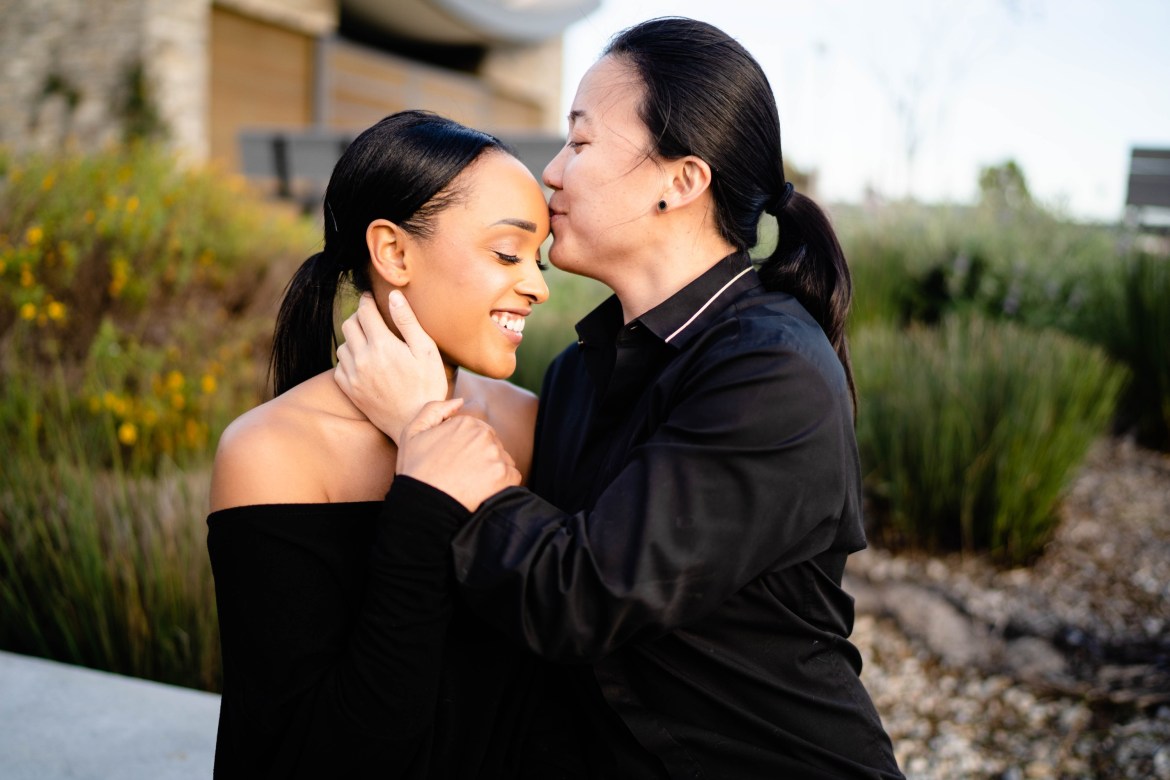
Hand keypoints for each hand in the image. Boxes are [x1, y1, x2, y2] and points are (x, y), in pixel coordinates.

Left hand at [335, 291, 447, 442]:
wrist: (415, 423)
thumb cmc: (427, 386)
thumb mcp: (426, 351)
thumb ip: (408, 322)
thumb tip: (394, 296)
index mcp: (382, 345)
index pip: (365, 311)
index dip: (367, 300)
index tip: (371, 298)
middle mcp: (362, 358)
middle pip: (349, 324)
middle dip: (359, 316)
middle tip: (371, 317)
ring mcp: (353, 375)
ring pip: (343, 345)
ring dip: (353, 338)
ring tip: (368, 341)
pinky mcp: (350, 390)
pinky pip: (339, 367)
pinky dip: (348, 359)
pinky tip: (363, 362)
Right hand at [397, 399, 520, 510]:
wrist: (424, 504)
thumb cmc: (416, 470)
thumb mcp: (413, 432)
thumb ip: (435, 409)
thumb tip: (460, 401)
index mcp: (467, 423)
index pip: (476, 432)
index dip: (465, 448)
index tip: (454, 462)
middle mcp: (485, 436)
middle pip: (491, 445)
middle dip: (481, 457)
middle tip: (462, 474)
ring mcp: (497, 456)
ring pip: (502, 460)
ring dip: (492, 470)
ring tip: (471, 484)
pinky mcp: (505, 476)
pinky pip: (511, 477)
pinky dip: (501, 484)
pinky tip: (483, 491)